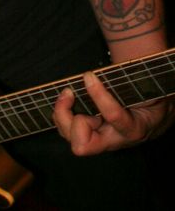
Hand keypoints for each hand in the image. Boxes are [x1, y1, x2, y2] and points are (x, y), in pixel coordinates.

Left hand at [53, 70, 174, 155]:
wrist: (153, 120)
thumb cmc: (151, 103)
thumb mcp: (152, 94)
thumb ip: (142, 85)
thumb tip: (136, 68)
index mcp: (133, 129)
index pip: (114, 117)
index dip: (99, 96)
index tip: (89, 75)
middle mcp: (113, 140)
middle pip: (83, 144)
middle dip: (72, 120)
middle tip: (70, 93)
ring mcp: (98, 140)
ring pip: (70, 138)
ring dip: (62, 115)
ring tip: (66, 93)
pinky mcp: (88, 135)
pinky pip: (66, 131)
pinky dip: (60, 114)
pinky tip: (66, 98)